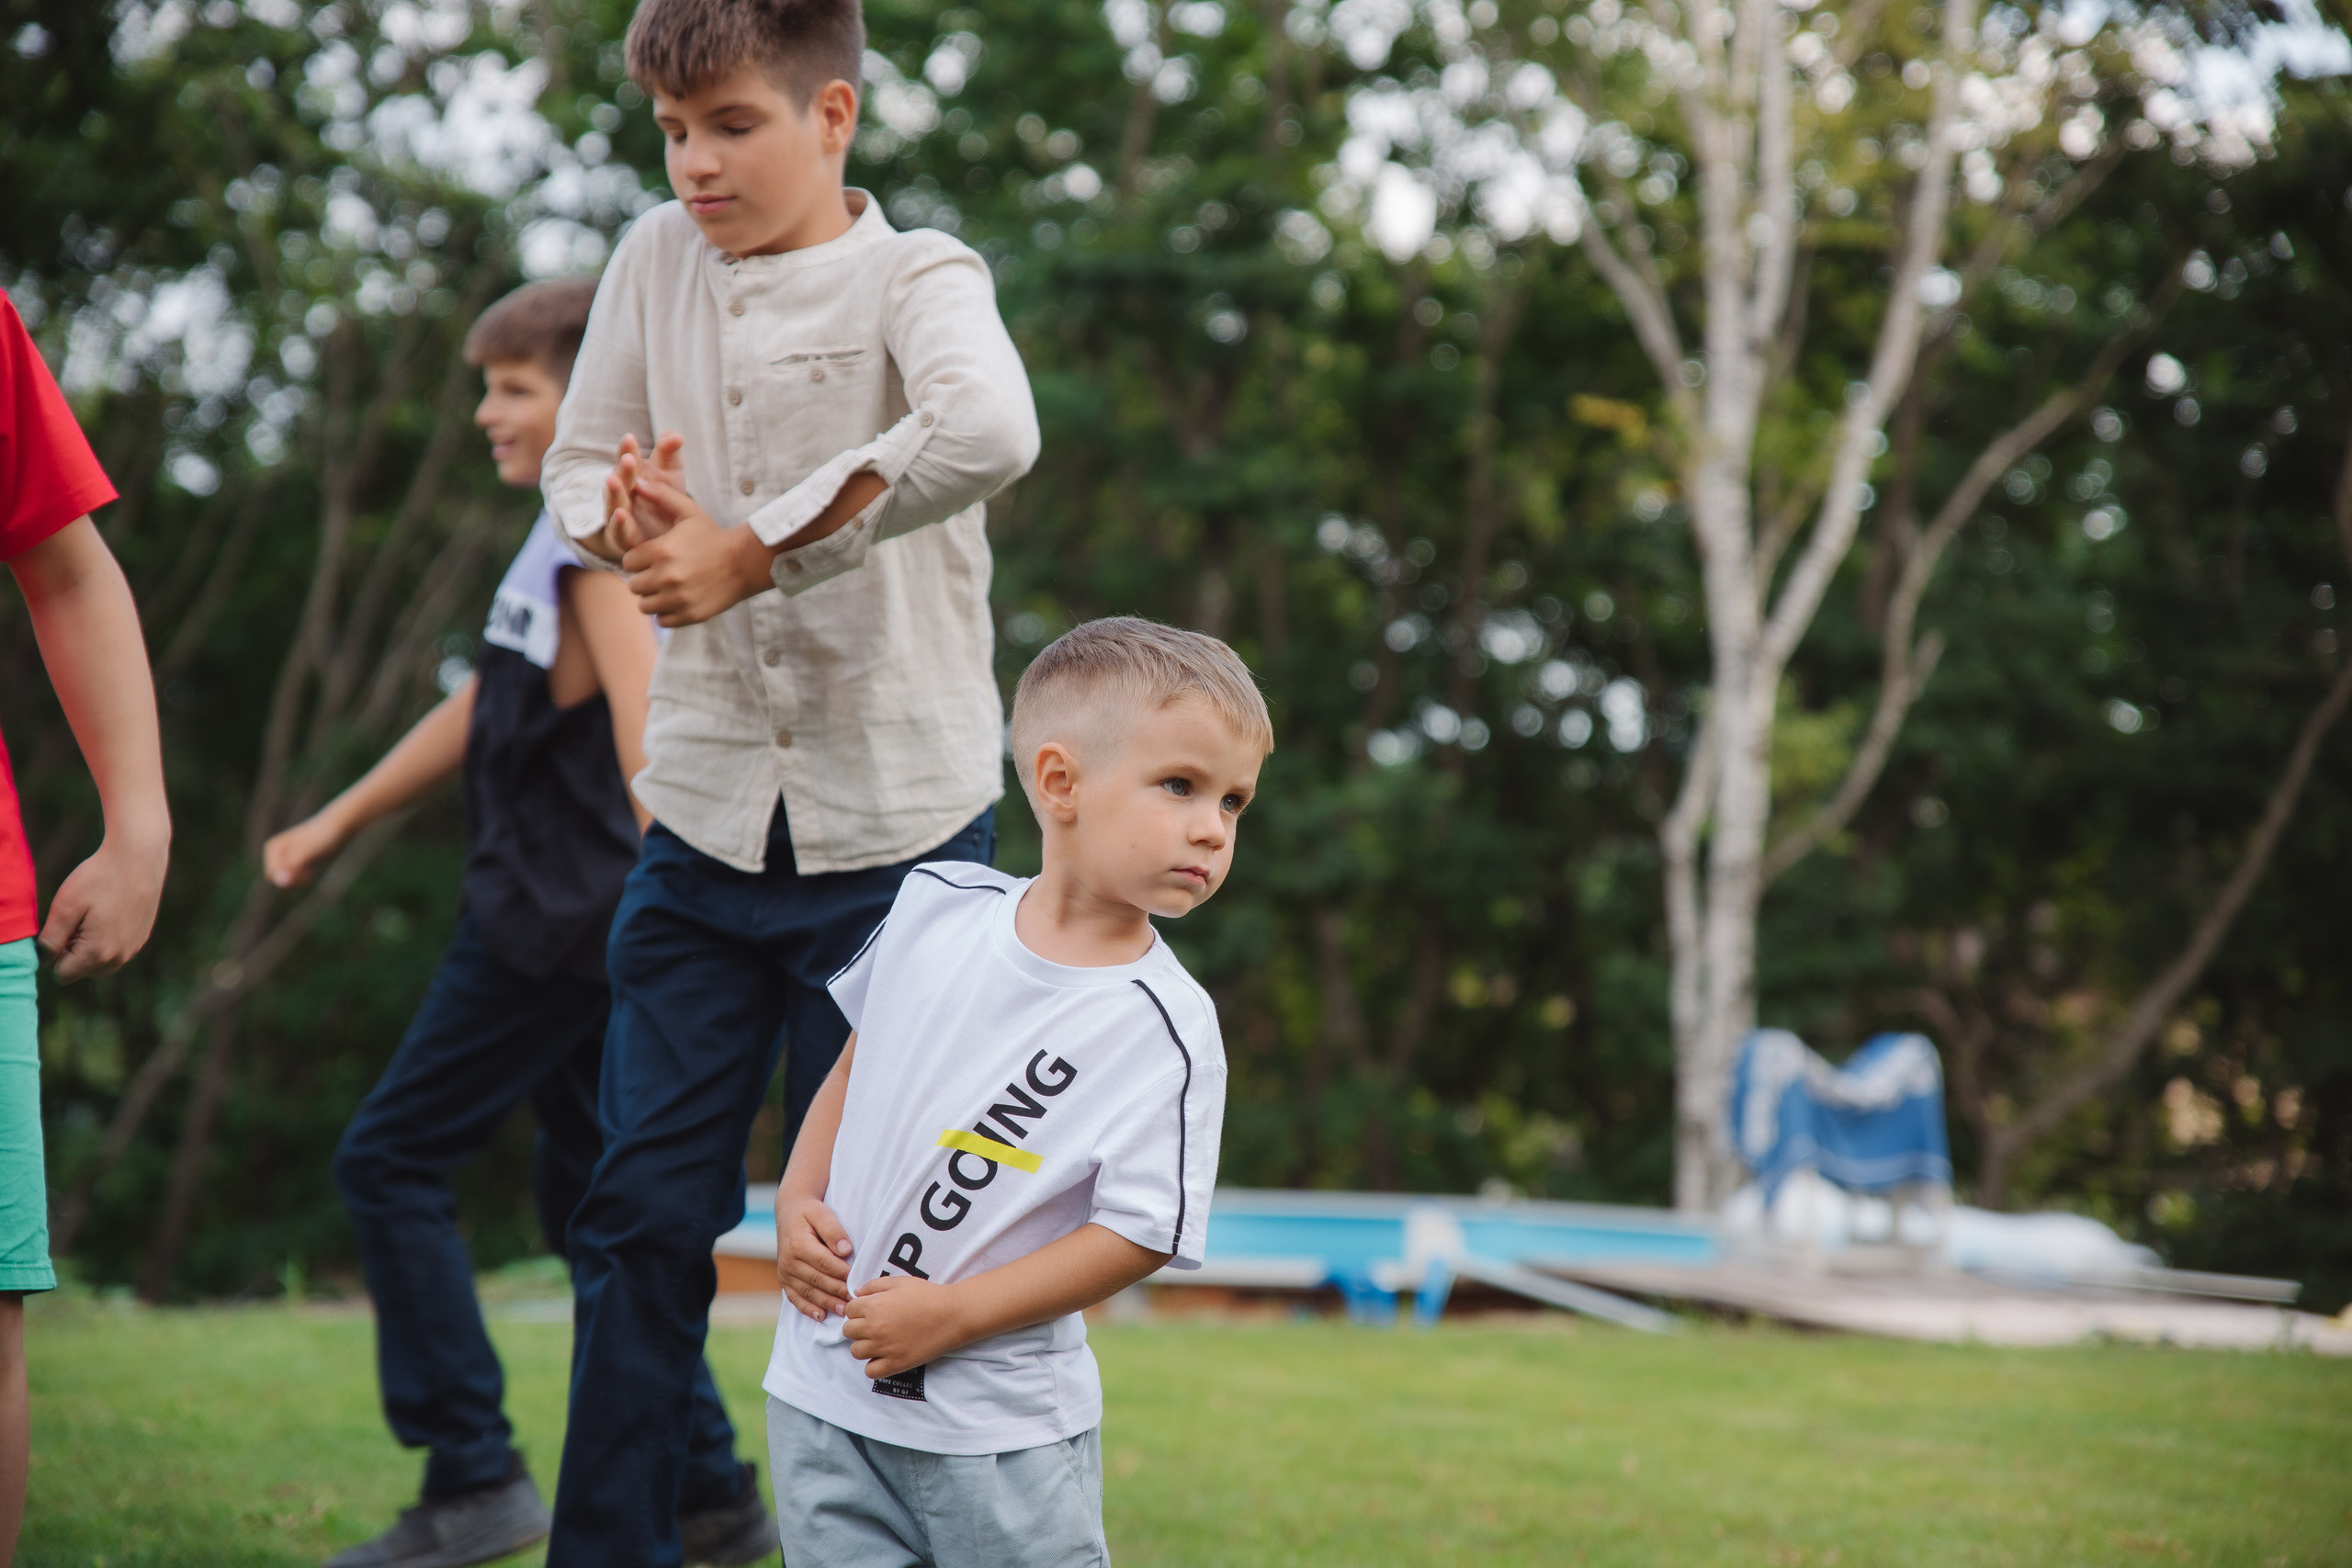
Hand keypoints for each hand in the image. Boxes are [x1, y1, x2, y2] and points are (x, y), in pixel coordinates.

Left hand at [38, 831, 167, 983]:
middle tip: (75, 923)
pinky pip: (119, 951)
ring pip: (103, 964)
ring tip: (92, 917)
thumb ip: (50, 940)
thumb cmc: (99, 878)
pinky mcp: (143, 936)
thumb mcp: (64, 907)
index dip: (54, 955)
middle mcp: (120, 957)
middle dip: (74, 956)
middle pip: (84, 973)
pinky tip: (109, 912)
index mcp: (98, 953)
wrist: (139, 856)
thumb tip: (47, 960)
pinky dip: (108, 941)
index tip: (62, 929)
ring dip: (91, 950)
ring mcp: (135, 947)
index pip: (63, 975)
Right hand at [263, 812, 344, 888]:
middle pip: (276, 881)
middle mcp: (275, 854)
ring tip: (310, 874)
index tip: (306, 871)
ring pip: (284, 884)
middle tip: (309, 875)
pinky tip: (310, 873)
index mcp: (273, 849)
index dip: (290, 878)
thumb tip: (280, 882)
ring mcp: (284, 860)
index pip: (272, 876)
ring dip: (298, 883)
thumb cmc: (322, 838)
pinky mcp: (295, 865)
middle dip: (293, 882)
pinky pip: (292, 882)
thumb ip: (292, 866)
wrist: (337, 829)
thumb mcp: (307, 852)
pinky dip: (302, 881)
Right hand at [584, 432, 686, 560]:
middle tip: (628, 459)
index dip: (627, 449)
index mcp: (632, 473)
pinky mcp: (624, 536)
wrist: (665, 532)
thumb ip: (669, 452)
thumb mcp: (670, 471)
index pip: (627, 458)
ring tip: (612, 480)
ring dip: (613, 492)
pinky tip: (621, 514)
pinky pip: (618, 530)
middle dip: (623, 469)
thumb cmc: (665, 494)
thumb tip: (676, 435)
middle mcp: (622, 492)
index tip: (630, 438)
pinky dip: (618, 522)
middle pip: (620, 479)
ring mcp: (621, 514)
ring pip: (614, 503)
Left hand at [621, 467, 774, 626]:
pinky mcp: (689, 615)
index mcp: (661, 551)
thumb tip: (636, 479)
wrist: (744, 562)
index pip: (628, 562)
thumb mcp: (688, 512)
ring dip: (652, 598)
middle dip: (643, 579)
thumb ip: (660, 495)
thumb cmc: (712, 535)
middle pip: (633, 586)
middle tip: (660, 573)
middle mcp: (667, 576)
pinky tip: (679, 599)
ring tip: (667, 588)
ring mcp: (678, 598)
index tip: (652, 557)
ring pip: (644, 606)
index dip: (638, 559)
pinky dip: (667, 613)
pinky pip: (662, 620)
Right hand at [777, 1193, 854, 1321]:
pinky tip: (821, 1315)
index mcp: (798, 1245)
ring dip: (826, 1303)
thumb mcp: (822, 1214)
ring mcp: (785, 1272)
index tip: (857, 1281)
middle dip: (837, 1292)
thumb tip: (846, 1250)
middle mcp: (789, 1261)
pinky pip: (795, 1298)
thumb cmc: (810, 1212)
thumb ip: (834, 1231)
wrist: (789, 1211)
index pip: (825, 1263)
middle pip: (818, 1280)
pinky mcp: (784, 1279)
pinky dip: (807, 1308)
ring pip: (808, 1292)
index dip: (842, 1273)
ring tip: (843, 1311)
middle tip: (855, 1301)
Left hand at [845, 1273, 969, 1381]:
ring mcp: (884, 1348)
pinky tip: (884, 1356)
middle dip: (858, 1327)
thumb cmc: (928, 1295)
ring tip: (879, 1341)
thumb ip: (874, 1285)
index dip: (859, 1309)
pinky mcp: (896, 1364)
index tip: (870, 1310)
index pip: (849, 1310)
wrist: (952, 1314)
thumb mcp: (900, 1282)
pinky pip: (871, 1371)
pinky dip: (874, 1365)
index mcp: (873, 1306)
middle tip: (874, 1325)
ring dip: (864, 1346)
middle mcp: (874, 1328)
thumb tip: (856, 1293)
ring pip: (856, 1352)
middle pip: (848, 1331)